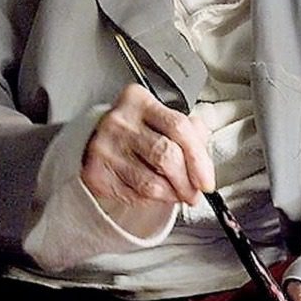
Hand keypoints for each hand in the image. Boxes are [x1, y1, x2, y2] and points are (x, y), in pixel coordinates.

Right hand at [82, 84, 214, 221]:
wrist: (93, 138)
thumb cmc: (136, 130)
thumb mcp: (162, 119)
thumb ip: (189, 133)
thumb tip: (204, 166)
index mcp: (139, 101)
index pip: (179, 127)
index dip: (199, 159)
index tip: (207, 180)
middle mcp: (120, 121)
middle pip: (166, 156)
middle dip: (187, 182)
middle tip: (193, 193)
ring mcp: (105, 147)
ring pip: (151, 183)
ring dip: (171, 195)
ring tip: (176, 194)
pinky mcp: (96, 173)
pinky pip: (134, 195)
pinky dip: (151, 200)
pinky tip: (153, 192)